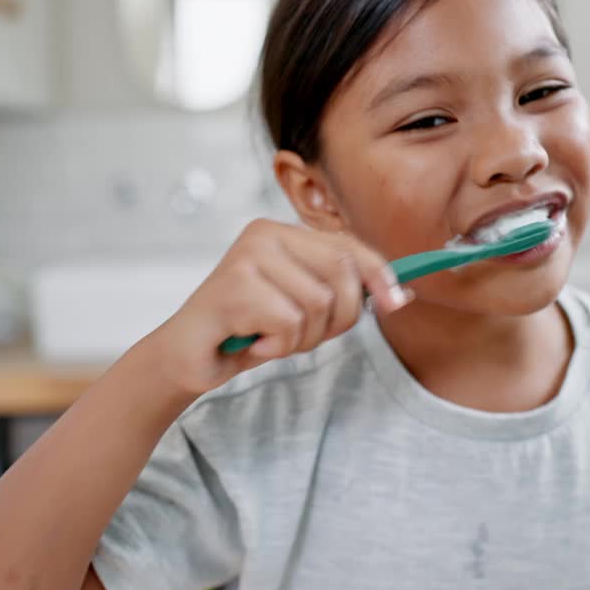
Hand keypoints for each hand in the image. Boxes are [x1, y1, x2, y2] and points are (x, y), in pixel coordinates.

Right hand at [146, 219, 409, 396]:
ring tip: (269, 337)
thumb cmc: (248, 331)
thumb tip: (400, 296)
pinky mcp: (234, 285)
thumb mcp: (303, 308)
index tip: (397, 302)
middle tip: (302, 336)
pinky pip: (289, 322)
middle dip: (338, 318)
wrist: (189, 358)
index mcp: (283, 232)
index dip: (379, 274)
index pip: (348, 246)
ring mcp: (247, 256)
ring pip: (318, 302)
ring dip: (302, 337)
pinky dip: (278, 346)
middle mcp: (265, 233)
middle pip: (342, 271)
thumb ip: (342, 295)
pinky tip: (252, 342)